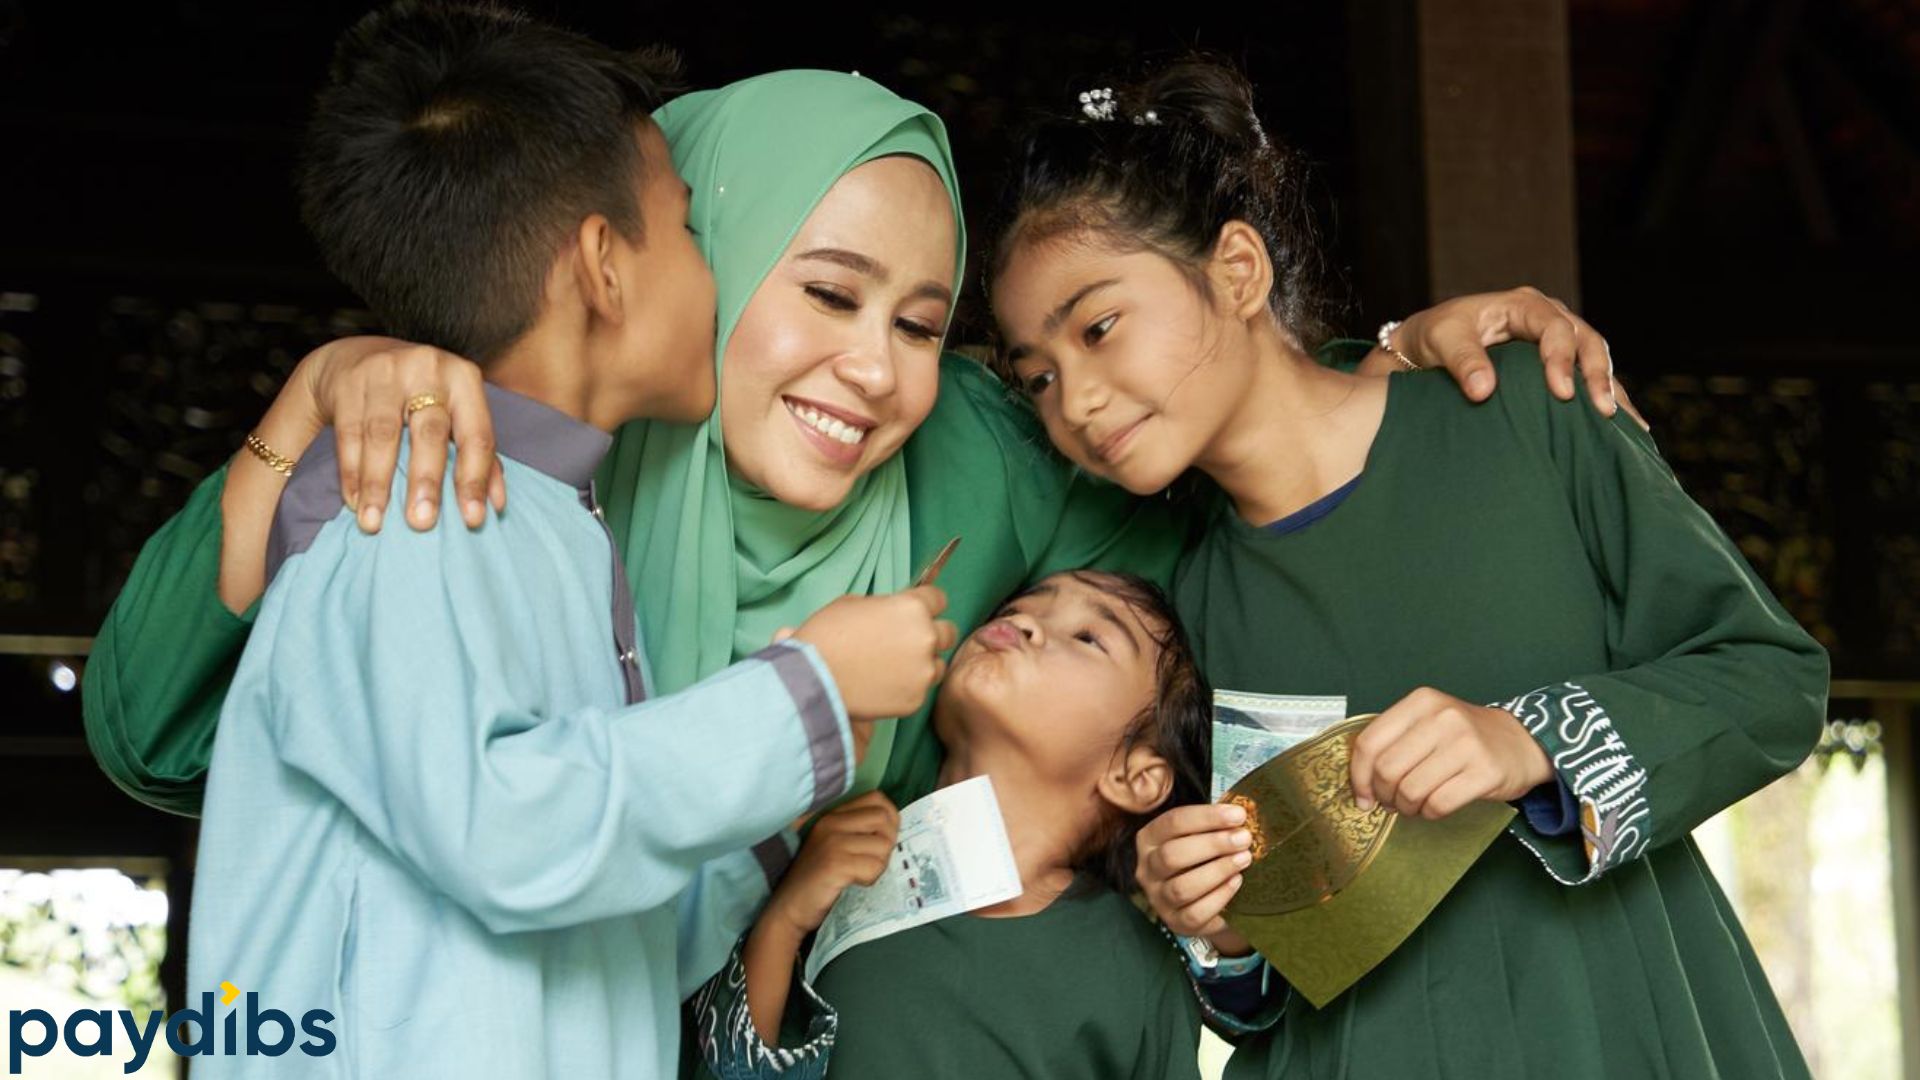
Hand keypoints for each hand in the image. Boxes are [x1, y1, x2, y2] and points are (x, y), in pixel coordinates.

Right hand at [299, 336, 504, 531]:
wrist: (359, 354)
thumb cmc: (421, 394)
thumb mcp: (455, 411)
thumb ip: (478, 454)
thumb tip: (497, 504)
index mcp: (464, 380)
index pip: (476, 435)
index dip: (475, 480)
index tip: (472, 520)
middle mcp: (428, 370)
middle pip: (429, 433)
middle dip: (426, 481)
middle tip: (422, 523)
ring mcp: (385, 374)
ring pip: (382, 435)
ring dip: (378, 484)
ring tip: (374, 523)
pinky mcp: (348, 384)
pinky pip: (349, 435)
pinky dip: (352, 473)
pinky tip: (355, 502)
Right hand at [765, 792, 899, 937]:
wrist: (789, 907)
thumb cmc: (818, 879)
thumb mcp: (836, 845)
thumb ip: (859, 831)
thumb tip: (895, 826)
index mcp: (833, 815)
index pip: (877, 799)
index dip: (890, 818)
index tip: (882, 840)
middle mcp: (832, 823)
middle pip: (884, 819)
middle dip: (887, 843)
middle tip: (871, 862)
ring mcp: (833, 842)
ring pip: (883, 845)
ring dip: (879, 865)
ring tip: (860, 875)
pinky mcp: (835, 864)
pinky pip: (874, 867)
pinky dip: (870, 879)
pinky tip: (854, 883)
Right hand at [792, 586, 956, 725]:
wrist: (812, 678)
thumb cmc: (826, 635)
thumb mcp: (853, 603)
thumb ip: (884, 606)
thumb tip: (892, 612)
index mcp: (912, 608)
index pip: (938, 599)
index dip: (926, 605)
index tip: (917, 612)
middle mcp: (926, 637)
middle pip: (948, 633)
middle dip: (931, 635)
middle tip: (907, 643)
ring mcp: (924, 671)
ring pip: (937, 665)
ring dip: (923, 664)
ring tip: (894, 669)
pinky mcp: (916, 700)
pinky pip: (919, 690)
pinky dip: (906, 688)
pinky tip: (883, 687)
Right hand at [1134, 802, 1254, 955]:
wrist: (1209, 902)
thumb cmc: (1204, 860)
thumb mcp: (1202, 838)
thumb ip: (1216, 826)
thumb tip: (1241, 815)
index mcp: (1150, 839)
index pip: (1173, 822)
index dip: (1207, 817)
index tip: (1238, 815)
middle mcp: (1147, 869)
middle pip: (1172, 855)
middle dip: (1213, 844)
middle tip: (1244, 838)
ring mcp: (1158, 898)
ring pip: (1181, 887)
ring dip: (1217, 870)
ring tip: (1244, 859)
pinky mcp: (1175, 922)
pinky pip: (1195, 913)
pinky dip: (1219, 896)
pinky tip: (1236, 882)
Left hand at [1349, 687, 1552, 819]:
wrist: (1521, 742)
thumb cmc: (1463, 737)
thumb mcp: (1427, 722)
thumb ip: (1393, 742)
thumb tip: (1361, 784)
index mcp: (1421, 702)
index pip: (1370, 743)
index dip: (1359, 776)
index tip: (1362, 796)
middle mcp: (1442, 718)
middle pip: (1387, 770)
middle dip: (1383, 795)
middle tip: (1391, 802)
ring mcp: (1466, 744)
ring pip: (1411, 790)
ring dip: (1407, 807)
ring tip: (1414, 804)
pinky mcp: (1485, 772)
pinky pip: (1439, 804)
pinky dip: (1429, 812)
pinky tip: (1433, 806)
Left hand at [1387, 286, 1648, 430]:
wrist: (1427, 347)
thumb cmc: (1435, 337)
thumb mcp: (1442, 340)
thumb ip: (1462, 360)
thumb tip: (1484, 390)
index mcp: (1523, 306)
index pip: (1554, 326)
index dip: (1561, 358)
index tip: (1562, 393)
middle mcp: (1548, 318)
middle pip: (1586, 341)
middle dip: (1597, 375)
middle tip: (1602, 410)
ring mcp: (1557, 342)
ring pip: (1595, 361)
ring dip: (1610, 391)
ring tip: (1624, 426)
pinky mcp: (1558, 366)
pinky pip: (1590, 380)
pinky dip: (1609, 399)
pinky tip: (1628, 429)